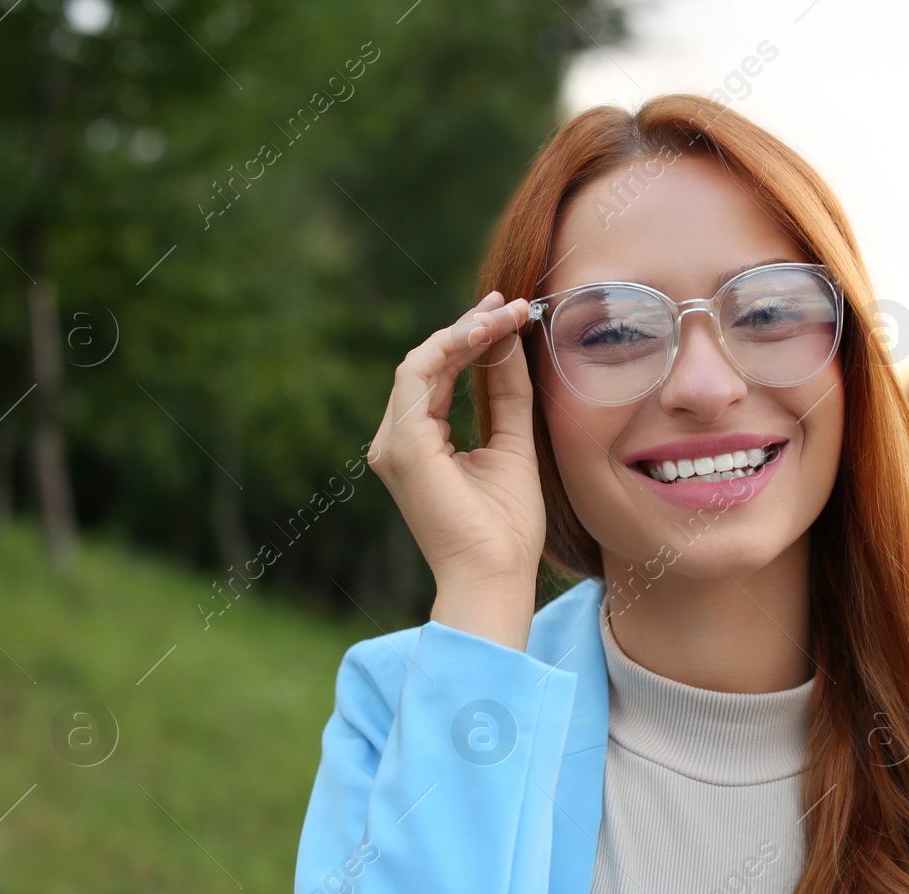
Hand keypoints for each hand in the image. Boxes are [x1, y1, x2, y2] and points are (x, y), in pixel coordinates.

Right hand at [369, 291, 544, 603]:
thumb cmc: (506, 528)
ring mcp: (394, 443)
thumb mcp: (514, 445)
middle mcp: (398, 441)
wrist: (496, 577)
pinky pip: (418, 376)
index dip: (473, 339)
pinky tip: (488, 332)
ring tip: (508, 313)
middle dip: (471, 327)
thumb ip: (508, 395)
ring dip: (466, 332)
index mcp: (420, 444)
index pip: (440, 376)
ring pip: (420, 363)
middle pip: (428, 364)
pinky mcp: (402, 446)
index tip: (512, 312)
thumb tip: (510, 343)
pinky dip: (452, 347)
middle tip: (513, 302)